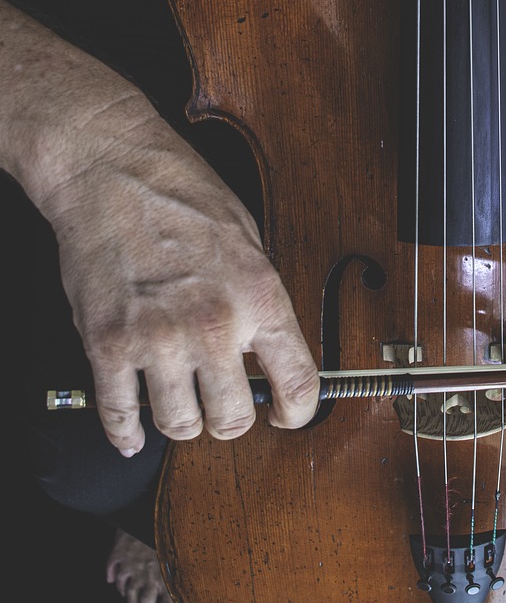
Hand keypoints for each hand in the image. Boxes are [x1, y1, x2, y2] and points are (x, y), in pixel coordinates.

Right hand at [44, 107, 319, 454]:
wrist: (112, 170)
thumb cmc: (180, 195)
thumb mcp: (248, 242)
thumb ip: (258, 302)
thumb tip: (264, 352)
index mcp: (259, 297)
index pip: (298, 384)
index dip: (296, 414)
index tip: (286, 417)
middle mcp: (214, 325)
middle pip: (232, 419)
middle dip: (228, 419)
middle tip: (220, 406)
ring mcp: (159, 338)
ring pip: (179, 425)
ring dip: (179, 420)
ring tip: (177, 402)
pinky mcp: (108, 343)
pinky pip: (119, 415)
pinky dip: (125, 432)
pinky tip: (131, 431)